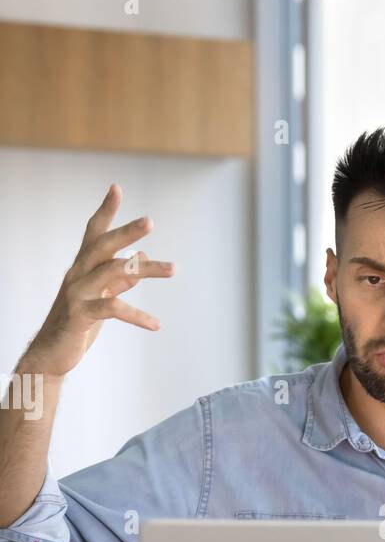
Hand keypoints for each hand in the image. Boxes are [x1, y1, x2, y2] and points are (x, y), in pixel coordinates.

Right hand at [22, 184, 174, 376]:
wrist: (52, 353)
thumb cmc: (78, 323)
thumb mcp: (103, 298)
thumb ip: (120, 280)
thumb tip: (141, 261)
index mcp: (83, 267)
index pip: (94, 233)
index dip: (105, 211)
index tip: (116, 188)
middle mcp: (77, 274)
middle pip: (103, 246)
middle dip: (127, 232)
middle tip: (150, 221)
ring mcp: (77, 293)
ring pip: (114, 272)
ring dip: (147, 268)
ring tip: (174, 269)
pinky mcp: (80, 315)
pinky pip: (113, 309)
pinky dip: (137, 316)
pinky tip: (156, 325)